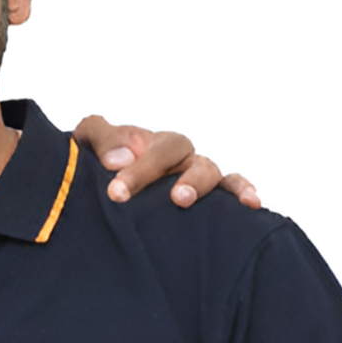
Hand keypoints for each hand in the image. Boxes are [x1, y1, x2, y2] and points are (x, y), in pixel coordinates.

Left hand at [72, 115, 261, 209]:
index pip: (150, 149)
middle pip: (183, 156)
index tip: (116, 192)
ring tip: (185, 199)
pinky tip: (251, 204)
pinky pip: (232, 189)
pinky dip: (244, 191)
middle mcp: (178, 157)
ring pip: (209, 172)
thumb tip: (119, 159)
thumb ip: (100, 139)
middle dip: (174, 176)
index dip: (138, 170)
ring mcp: (196, 176)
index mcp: (151, 143)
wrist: (109, 193)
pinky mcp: (211, 199)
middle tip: (169, 198)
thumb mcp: (89, 145)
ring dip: (202, 185)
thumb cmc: (101, 165)